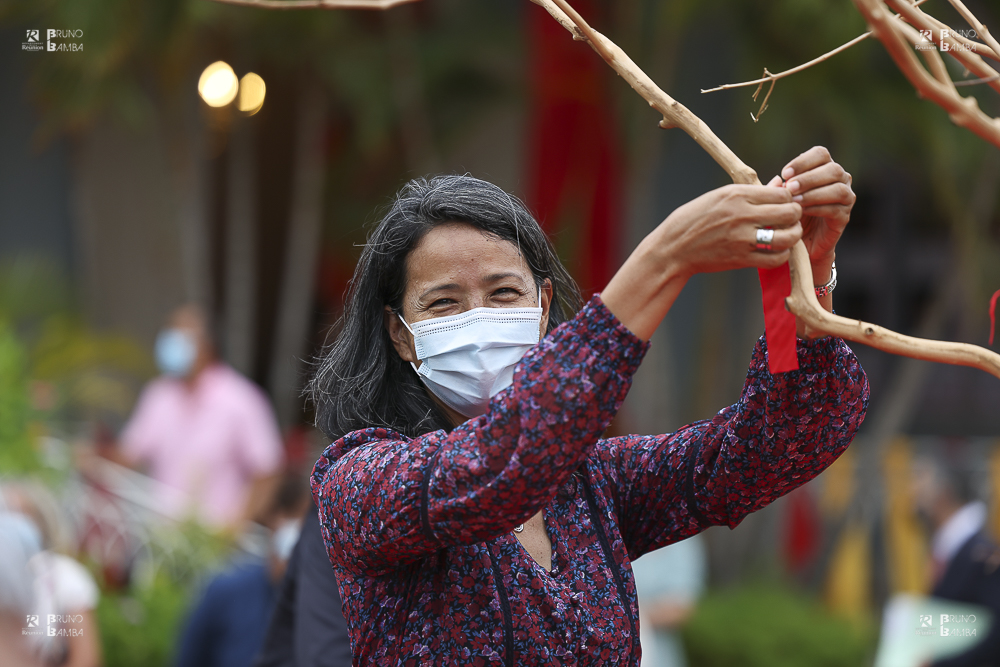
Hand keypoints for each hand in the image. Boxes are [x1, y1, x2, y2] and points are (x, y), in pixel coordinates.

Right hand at [601, 183, 801, 339]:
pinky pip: (775, 258)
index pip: (781, 193)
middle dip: (796, 214)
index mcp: (736, 195)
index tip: (786, 201)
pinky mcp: (741, 259)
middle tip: (791, 217)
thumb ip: (751, 193)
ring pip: (787, 237)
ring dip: (793, 235)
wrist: (674, 248)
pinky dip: (781, 254)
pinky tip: (776, 250)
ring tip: (788, 233)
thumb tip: (779, 185)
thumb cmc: (695, 219)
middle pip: (789, 212)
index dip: (789, 197)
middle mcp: (742, 215)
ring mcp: (742, 238)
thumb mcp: (720, 196)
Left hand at [778, 146, 854, 269]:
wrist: (800, 239)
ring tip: (795, 201)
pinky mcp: (844, 216)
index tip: (785, 173)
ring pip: (838, 189)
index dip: (804, 161)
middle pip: (833, 169)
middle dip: (809, 178)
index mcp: (825, 167)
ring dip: (814, 193)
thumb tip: (778, 179)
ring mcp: (846, 197)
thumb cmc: (790, 211)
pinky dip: (818, 208)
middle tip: (789, 188)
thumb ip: (779, 188)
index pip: (821, 154)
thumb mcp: (782, 197)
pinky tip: (802, 212)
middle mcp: (840, 179)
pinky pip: (836, 209)